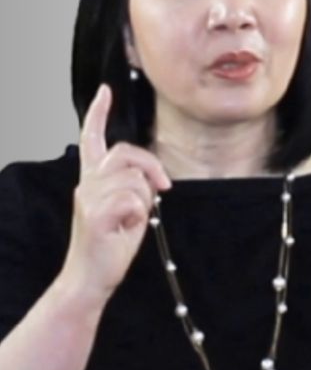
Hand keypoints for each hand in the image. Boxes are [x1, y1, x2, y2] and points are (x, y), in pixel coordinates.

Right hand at [61, 84, 170, 304]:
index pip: (92, 138)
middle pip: (125, 153)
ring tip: (132, 219)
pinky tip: (126, 228)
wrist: (90, 278)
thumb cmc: (110, 243)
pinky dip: (139, 215)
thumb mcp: (126, 207)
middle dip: (151, 167)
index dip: (98, 113)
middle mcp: (87, 183)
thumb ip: (132, 185)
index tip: (105, 92)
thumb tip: (152, 176)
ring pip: (134, 179)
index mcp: (92, 179)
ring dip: (145, 200)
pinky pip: (133, 200)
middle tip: (163, 187)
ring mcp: (88, 198)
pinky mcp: (94, 214)